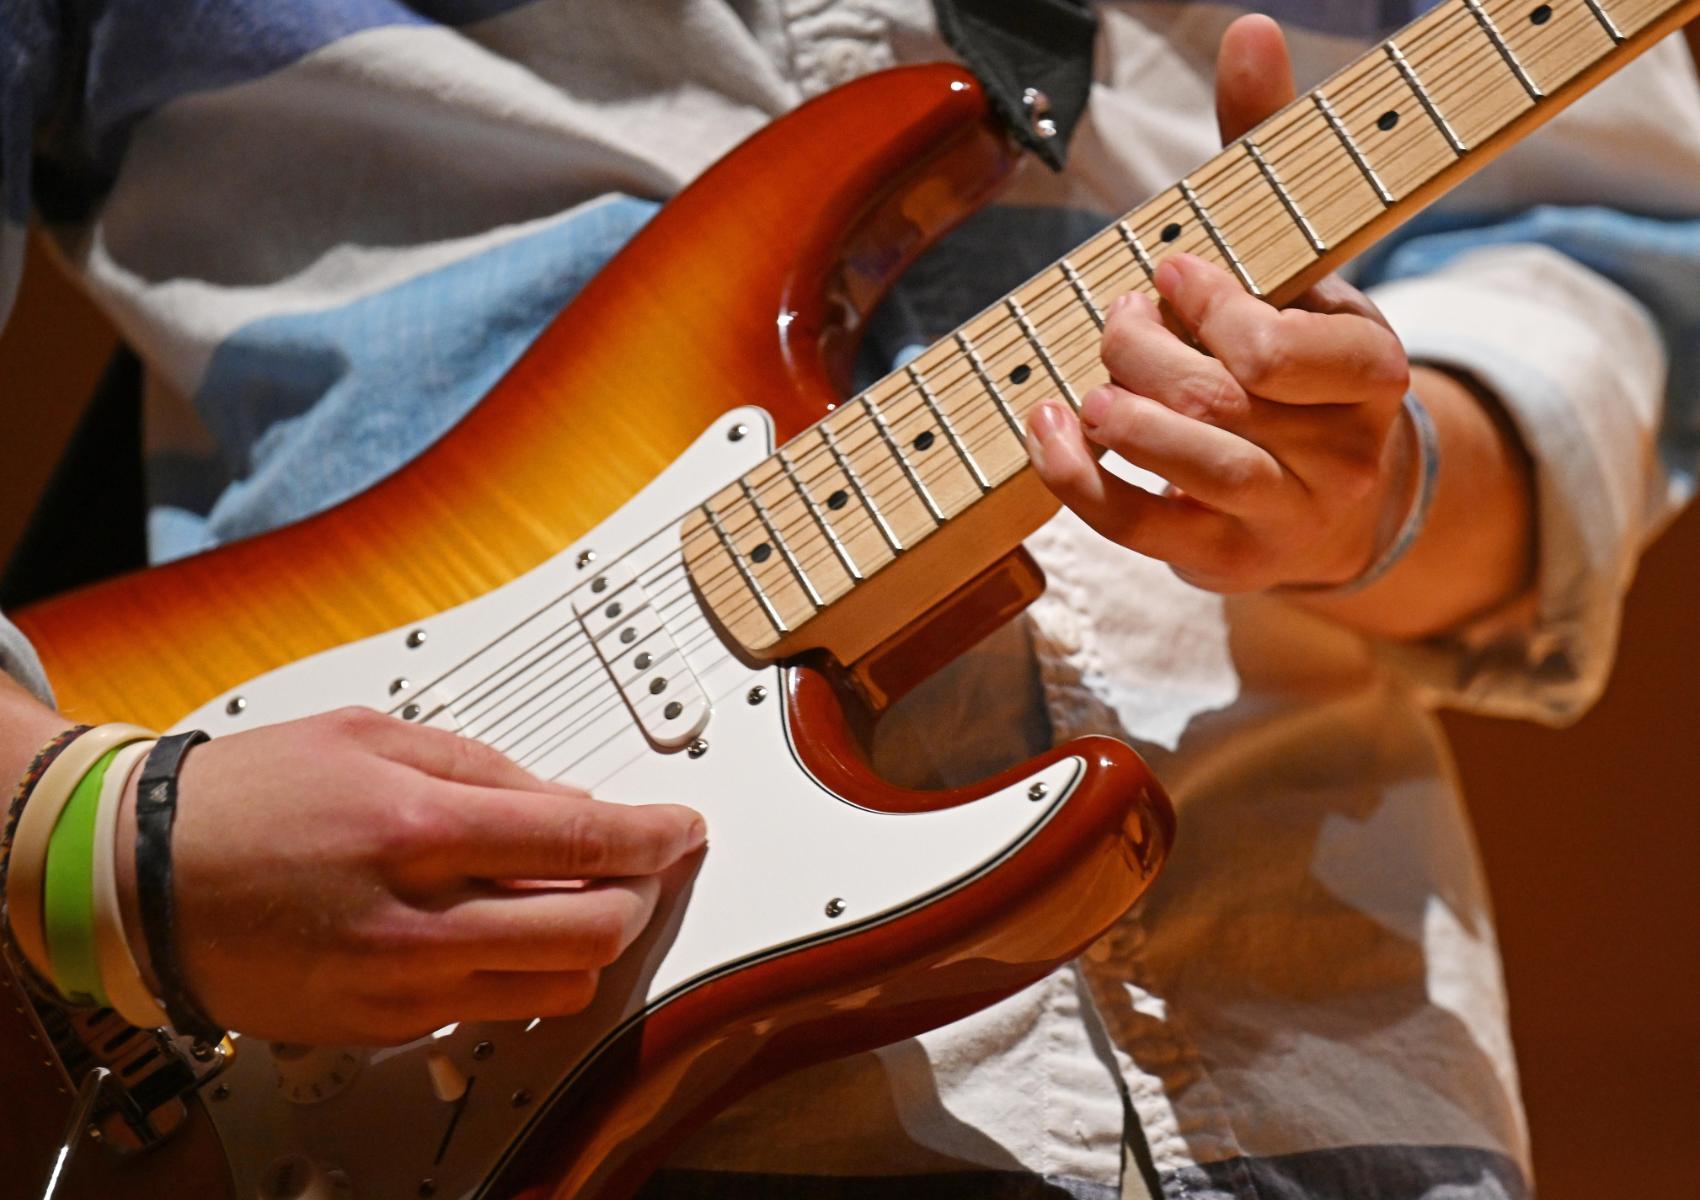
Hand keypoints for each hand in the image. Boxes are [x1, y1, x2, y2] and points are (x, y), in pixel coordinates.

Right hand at [118, 707, 704, 1044]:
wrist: (137, 877)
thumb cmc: (247, 797)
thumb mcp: (370, 735)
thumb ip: (484, 766)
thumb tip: (571, 803)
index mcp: (418, 826)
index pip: (583, 844)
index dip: (656, 836)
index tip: (681, 829)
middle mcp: (416, 919)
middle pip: (593, 931)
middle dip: (638, 896)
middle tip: (637, 867)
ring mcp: (399, 986)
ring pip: (557, 988)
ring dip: (584, 943)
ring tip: (565, 899)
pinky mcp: (381, 1027)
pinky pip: (490, 1009)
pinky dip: (516, 971)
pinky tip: (492, 929)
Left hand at [1026, 16, 1414, 592]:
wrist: (1333, 501)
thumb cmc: (1296, 363)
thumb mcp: (1297, 259)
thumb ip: (1265, 153)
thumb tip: (1249, 29)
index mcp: (1370, 365)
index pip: (1284, 345)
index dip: (1212, 307)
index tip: (1171, 273)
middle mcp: (1342, 447)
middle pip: (1222, 396)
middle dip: (1143, 348)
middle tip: (1116, 321)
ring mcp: (1285, 512)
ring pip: (1195, 463)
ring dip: (1121, 412)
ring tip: (1091, 385)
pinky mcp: (1221, 558)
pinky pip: (1140, 525)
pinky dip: (1076, 477)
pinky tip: (1046, 431)